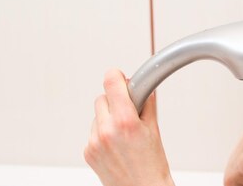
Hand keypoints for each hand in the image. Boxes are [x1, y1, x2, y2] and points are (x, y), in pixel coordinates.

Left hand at [84, 68, 173, 185]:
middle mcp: (106, 130)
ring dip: (108, 117)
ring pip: (97, 115)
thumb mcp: (154, 129)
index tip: (121, 77)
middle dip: (115, 100)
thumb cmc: (152, 166)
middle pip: (102, 98)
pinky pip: (93, 131)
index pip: (111, 83)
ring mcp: (94, 142)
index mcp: (125, 122)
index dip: (117, 76)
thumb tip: (142, 87)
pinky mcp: (88, 152)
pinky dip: (103, 133)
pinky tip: (116, 145)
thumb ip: (146, 104)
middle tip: (129, 111)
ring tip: (124, 134)